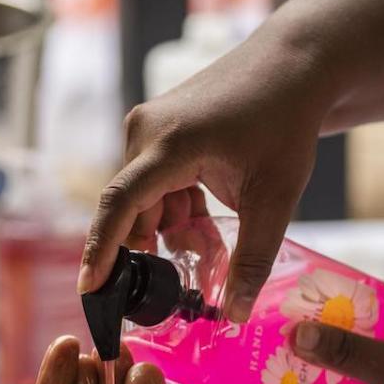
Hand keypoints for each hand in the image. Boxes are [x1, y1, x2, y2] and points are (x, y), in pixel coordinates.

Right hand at [78, 33, 330, 321]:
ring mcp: (146, 126)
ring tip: (213, 236)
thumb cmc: (286, 123)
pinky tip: (205, 212)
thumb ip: (252, 259)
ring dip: (173, 226)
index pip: (119, 205)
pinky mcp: (155, 126)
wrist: (293, 66)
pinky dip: (176, 204)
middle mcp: (144, 131)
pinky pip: (153, 180)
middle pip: (135, 210)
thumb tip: (235, 316)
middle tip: (202, 266)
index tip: (90, 288)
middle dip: (162, 245)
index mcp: (168, 144)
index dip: (101, 251)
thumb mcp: (275, 198)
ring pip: (145, 199)